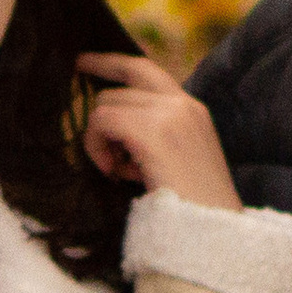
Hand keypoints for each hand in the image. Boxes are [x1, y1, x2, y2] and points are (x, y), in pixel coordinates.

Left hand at [78, 54, 240, 208]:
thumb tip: (111, 135)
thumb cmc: (192, 209)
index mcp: (193, 110)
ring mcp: (171, 114)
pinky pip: (102, 121)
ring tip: (115, 168)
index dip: (114, 62)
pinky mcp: (154, 131)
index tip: (85, 61)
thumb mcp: (175, 161)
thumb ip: (150, 139)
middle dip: (98, 74)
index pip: (148, 70)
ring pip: (108, 102)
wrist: (214, 231)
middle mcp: (184, 104)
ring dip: (99, 136)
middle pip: (127, 75)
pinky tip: (112, 171)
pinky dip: (96, 146)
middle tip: (77, 69)